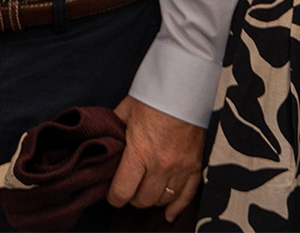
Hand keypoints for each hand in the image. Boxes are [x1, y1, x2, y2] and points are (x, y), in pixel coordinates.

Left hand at [106, 95, 204, 219]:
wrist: (183, 85)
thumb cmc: (153, 96)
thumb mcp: (125, 112)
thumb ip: (114, 133)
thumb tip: (105, 147)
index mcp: (139, 151)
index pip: (122, 191)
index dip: (113, 196)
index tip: (112, 193)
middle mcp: (160, 164)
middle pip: (142, 200)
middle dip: (132, 197)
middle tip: (128, 188)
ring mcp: (180, 166)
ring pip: (162, 200)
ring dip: (151, 199)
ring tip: (145, 191)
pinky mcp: (195, 165)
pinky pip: (187, 195)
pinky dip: (177, 207)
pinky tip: (168, 214)